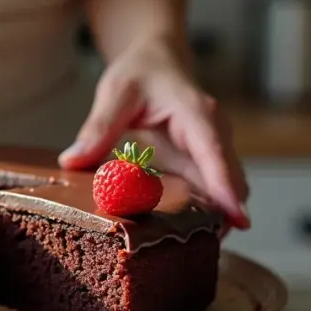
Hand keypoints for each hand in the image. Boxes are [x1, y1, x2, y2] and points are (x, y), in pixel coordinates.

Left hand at [58, 36, 249, 230]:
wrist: (156, 59)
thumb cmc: (140, 72)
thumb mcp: (115, 93)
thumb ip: (98, 127)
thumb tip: (72, 161)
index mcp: (197, 114)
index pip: (215, 154)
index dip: (226, 189)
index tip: (238, 220)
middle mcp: (214, 133)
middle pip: (229, 180)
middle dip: (222, 215)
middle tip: (199, 251)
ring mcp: (211, 149)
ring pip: (223, 189)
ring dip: (213, 217)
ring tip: (188, 249)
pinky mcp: (202, 162)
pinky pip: (208, 190)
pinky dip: (201, 210)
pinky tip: (180, 233)